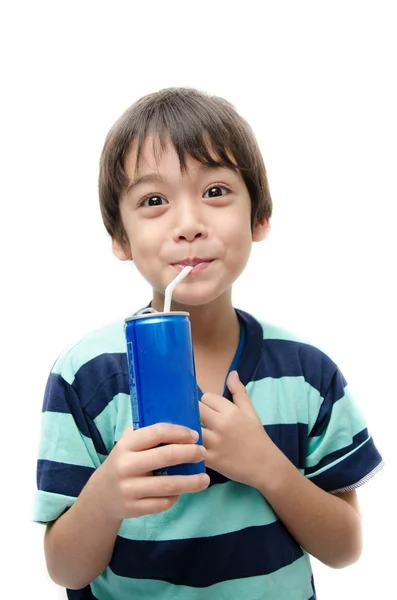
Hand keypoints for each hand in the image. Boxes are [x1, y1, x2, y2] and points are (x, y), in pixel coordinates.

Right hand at [94, 423, 209, 519]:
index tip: (195, 435)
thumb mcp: (128, 443)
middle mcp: (126, 466)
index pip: (157, 432)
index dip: (179, 433)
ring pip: (168, 485)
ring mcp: (129, 489)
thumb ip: (147, 432)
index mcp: (126, 445)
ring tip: (205, 479)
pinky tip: (183, 492)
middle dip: (190, 454)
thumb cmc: (124, 461)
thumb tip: (179, 418)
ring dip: (191, 482)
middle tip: (203, 453)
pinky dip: (176, 497)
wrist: (101, 495)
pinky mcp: (134, 509)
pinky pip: (163, 503)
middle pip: (166, 457)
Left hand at [199, 371, 271, 487]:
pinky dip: (188, 447)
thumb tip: (232, 373)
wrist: (265, 466)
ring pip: (190, 428)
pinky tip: (188, 448)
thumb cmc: (256, 437)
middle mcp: (222, 424)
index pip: (206, 398)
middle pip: (195, 409)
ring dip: (188, 429)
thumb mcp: (250, 412)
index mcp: (231, 411)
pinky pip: (192, 449)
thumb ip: (239, 392)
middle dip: (194, 413)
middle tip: (196, 420)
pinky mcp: (211, 460)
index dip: (205, 403)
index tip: (208, 411)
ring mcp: (216, 442)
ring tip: (187, 432)